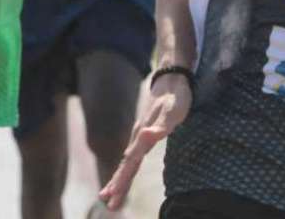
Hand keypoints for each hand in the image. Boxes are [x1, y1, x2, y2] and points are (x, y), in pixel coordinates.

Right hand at [99, 72, 191, 209]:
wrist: (172, 80)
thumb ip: (161, 125)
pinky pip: (133, 157)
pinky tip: (124, 174)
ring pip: (128, 162)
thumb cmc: (176, 97)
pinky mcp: (144, 135)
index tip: (111, 198)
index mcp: (143, 135)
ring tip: (109, 196)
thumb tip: (147, 137)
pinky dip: (126, 168)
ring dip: (119, 179)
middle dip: (117, 185)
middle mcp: (138, 137)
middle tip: (108, 204)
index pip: (130, 163)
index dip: (122, 181)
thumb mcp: (173, 111)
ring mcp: (140, 136)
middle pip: (126, 165)